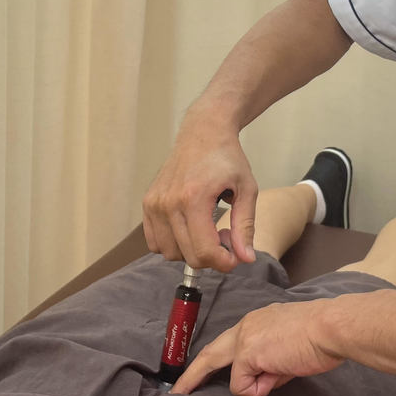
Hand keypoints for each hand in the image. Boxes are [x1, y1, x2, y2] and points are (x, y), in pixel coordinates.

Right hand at [143, 109, 258, 271]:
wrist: (203, 132)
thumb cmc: (227, 158)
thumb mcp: (247, 189)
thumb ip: (245, 226)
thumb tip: (246, 259)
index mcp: (194, 198)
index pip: (203, 252)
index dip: (223, 262)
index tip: (236, 256)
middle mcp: (168, 202)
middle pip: (187, 256)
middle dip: (211, 256)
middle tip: (226, 236)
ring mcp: (154, 203)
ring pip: (169, 253)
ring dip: (191, 251)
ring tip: (208, 230)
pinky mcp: (148, 203)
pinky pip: (155, 242)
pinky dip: (173, 243)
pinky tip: (190, 228)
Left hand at [168, 300, 343, 395]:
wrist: (329, 328)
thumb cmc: (319, 336)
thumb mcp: (288, 348)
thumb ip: (270, 361)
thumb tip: (263, 379)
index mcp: (256, 321)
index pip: (229, 341)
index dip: (216, 357)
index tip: (206, 370)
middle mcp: (246, 326)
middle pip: (210, 353)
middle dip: (192, 375)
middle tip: (177, 390)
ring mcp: (244, 339)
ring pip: (232, 373)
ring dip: (258, 383)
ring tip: (285, 367)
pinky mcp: (246, 354)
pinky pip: (244, 385)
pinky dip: (261, 387)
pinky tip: (282, 370)